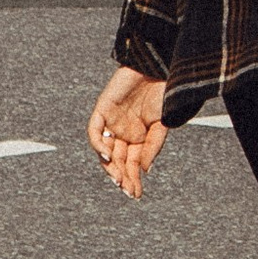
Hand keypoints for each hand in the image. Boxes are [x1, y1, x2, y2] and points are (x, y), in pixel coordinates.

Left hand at [88, 63, 169, 199]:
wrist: (157, 64)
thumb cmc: (163, 90)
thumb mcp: (162, 122)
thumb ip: (153, 146)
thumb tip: (144, 169)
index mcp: (138, 137)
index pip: (132, 164)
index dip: (133, 179)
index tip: (136, 194)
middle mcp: (123, 132)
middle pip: (118, 161)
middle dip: (122, 177)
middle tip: (127, 190)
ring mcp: (111, 122)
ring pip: (104, 151)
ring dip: (109, 166)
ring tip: (118, 178)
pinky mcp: (102, 109)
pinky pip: (94, 131)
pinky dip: (98, 144)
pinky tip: (107, 156)